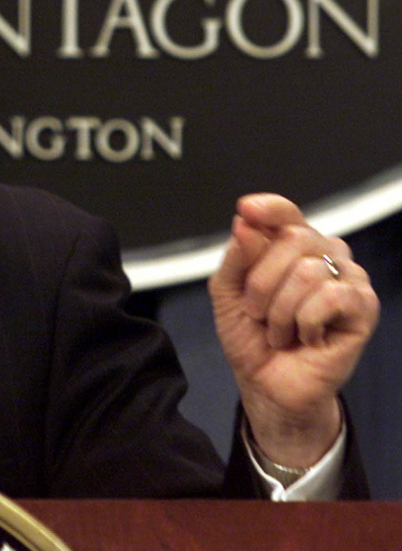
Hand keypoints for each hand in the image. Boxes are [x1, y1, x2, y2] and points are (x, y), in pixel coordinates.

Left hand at [208, 193, 378, 466]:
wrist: (267, 384)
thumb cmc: (250, 335)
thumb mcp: (228, 291)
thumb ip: (237, 256)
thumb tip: (245, 222)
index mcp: (291, 245)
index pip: (286, 212)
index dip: (268, 208)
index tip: (247, 209)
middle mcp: (324, 253)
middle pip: (293, 239)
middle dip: (261, 281)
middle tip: (257, 313)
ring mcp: (348, 278)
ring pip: (307, 271)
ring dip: (280, 310)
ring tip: (281, 331)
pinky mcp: (364, 307)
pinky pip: (330, 296)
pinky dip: (305, 321)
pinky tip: (307, 337)